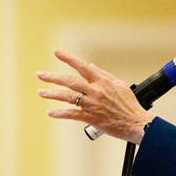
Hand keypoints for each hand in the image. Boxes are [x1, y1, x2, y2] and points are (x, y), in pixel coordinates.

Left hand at [37, 49, 152, 143]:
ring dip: (52, 94)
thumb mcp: (119, 84)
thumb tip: (90, 66)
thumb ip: (103, 75)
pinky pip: (72, 114)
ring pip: (68, 97)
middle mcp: (96, 91)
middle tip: (40, 75)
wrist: (135, 123)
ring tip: (41, 92)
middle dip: (53, 77)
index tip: (57, 52)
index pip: (82, 66)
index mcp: (102, 81)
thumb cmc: (129, 104)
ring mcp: (92, 105)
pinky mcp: (91, 118)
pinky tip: (51, 112)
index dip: (68, 58)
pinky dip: (60, 113)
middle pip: (70, 81)